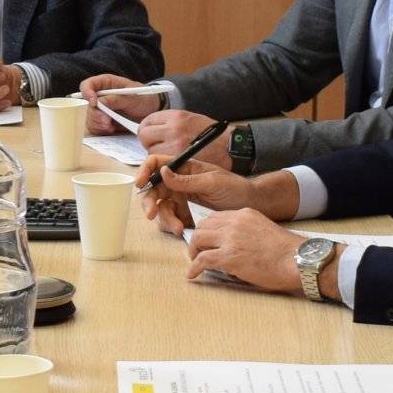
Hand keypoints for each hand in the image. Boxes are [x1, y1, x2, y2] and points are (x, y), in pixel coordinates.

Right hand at [79, 73, 161, 134]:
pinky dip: (101, 130)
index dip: (86, 93)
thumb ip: (116, 99)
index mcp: (106, 84)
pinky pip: (94, 127)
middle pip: (86, 105)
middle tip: (106, 121)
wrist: (151, 111)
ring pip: (88, 118)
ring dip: (98, 124)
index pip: (87, 85)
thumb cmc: (143, 98)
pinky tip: (112, 129)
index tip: (94, 103)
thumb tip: (99, 103)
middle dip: (95, 114)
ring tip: (111, 127)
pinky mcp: (102, 121)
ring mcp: (100, 109)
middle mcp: (99, 96)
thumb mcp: (132, 98)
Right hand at [134, 157, 294, 235]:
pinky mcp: (185, 212)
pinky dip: (173, 225)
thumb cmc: (236, 188)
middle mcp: (179, 180)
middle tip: (151, 214)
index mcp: (185, 167)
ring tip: (178, 228)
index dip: (145, 170)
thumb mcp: (212, 182)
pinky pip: (171, 218)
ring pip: (161, 206)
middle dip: (150, 201)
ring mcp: (181, 197)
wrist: (251, 206)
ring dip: (165, 218)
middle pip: (154, 188)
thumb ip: (187, 179)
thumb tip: (163, 171)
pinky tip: (183, 230)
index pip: (157, 162)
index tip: (141, 184)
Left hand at [137, 109, 222, 158]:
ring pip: (150, 151)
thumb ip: (172, 122)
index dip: (146, 128)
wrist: (229, 148)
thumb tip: (154, 127)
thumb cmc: (213, 135)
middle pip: (144, 135)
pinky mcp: (179, 160)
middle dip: (147, 141)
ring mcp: (174, 145)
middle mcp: (173, 129)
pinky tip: (172, 161)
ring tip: (168, 153)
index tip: (149, 132)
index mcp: (177, 116)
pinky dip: (163, 164)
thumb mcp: (192, 119)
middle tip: (155, 144)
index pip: (148, 121)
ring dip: (155, 153)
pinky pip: (161, 163)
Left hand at [181, 208, 307, 293]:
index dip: (207, 229)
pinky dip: (194, 268)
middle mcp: (235, 222)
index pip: (215, 217)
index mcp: (244, 214)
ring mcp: (231, 239)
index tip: (205, 240)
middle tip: (197, 251)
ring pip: (198, 239)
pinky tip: (193, 275)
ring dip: (193, 252)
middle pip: (203, 226)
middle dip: (197, 239)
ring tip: (195, 262)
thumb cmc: (287, 251)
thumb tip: (233, 247)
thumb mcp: (264, 230)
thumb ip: (247, 232)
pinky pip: (202, 260)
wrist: (297, 260)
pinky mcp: (229, 256)